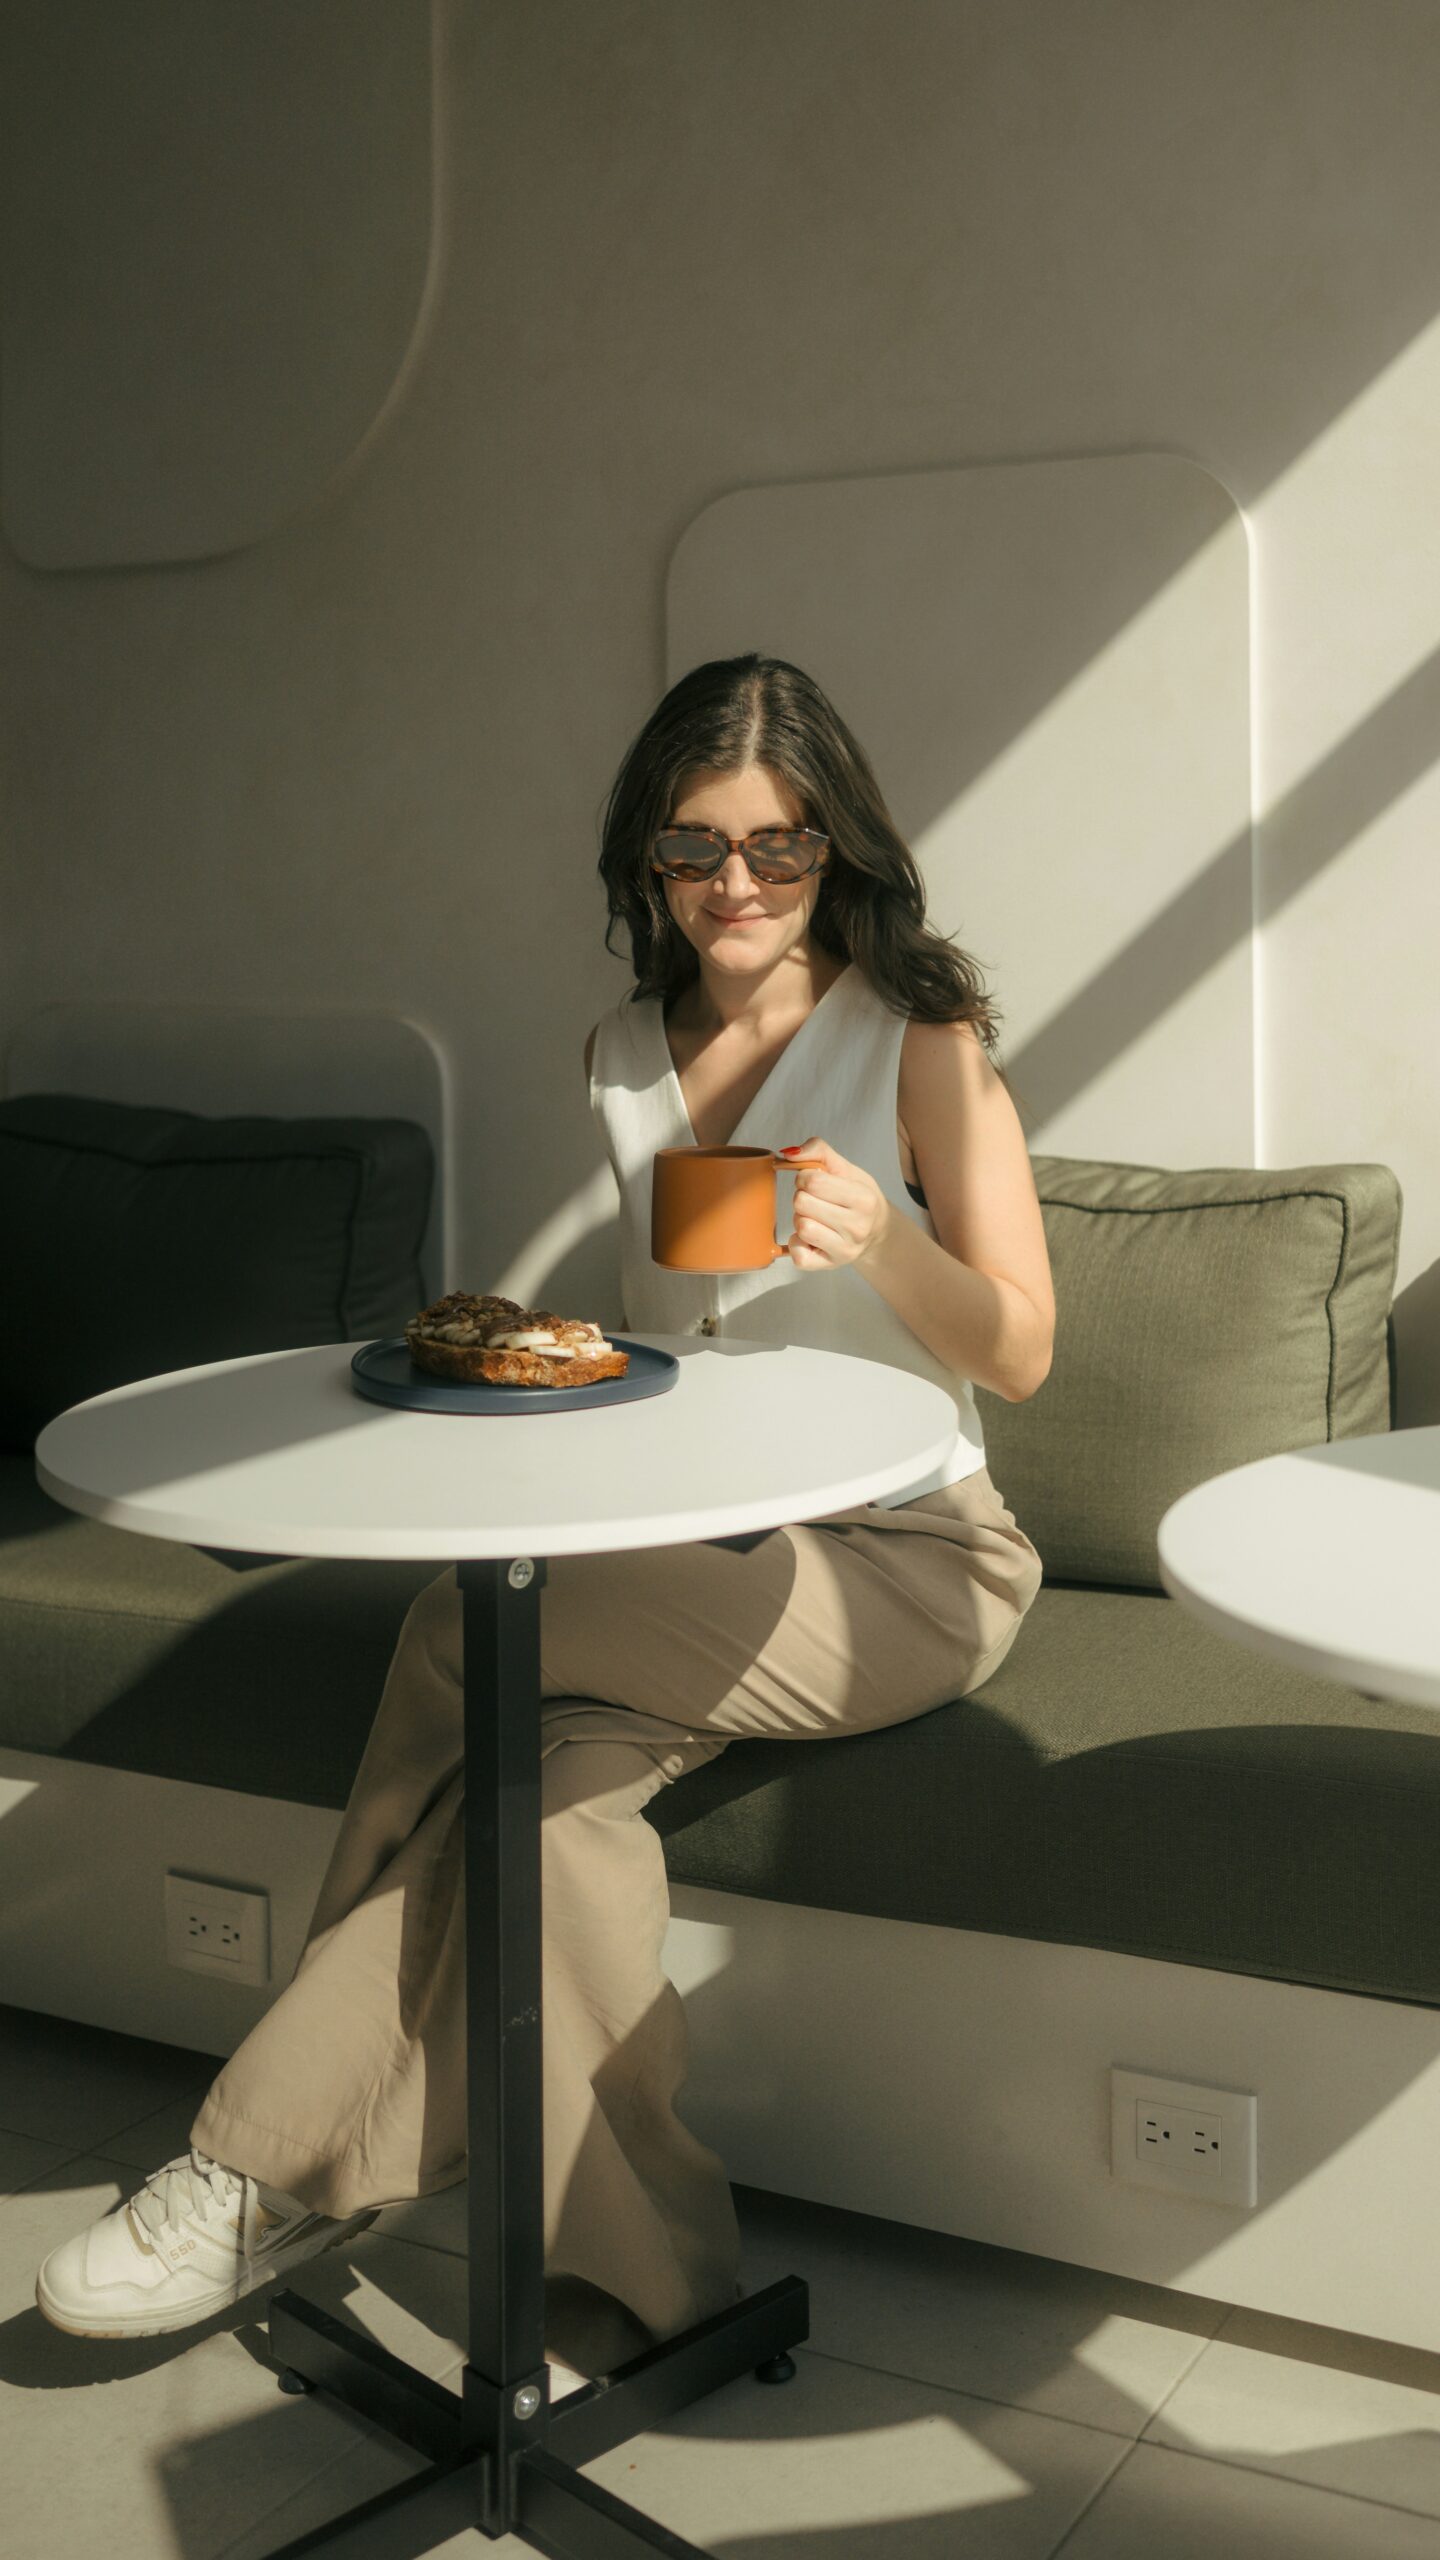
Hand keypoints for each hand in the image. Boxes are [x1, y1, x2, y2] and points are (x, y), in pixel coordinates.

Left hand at [778, 1138, 892, 1272]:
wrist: (877, 1230)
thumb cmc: (858, 1198)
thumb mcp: (846, 1169)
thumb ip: (819, 1150)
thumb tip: (788, 1154)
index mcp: (864, 1199)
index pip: (813, 1181)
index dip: (804, 1177)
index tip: (813, 1181)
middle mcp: (857, 1227)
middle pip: (802, 1203)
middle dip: (802, 1197)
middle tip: (815, 1201)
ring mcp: (844, 1250)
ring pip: (800, 1226)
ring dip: (800, 1219)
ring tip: (815, 1218)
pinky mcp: (829, 1265)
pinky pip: (798, 1255)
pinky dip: (797, 1243)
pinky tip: (810, 1237)